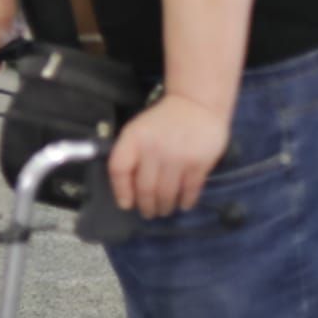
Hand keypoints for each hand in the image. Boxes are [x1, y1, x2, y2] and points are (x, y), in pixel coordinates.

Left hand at [107, 94, 231, 218]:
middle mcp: (153, 149)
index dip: (120, 190)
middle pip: (144, 188)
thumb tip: (126, 188)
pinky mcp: (199, 164)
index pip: (119, 169)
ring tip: (164, 210)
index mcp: (133, 138)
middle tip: (148, 212)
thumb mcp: (138, 130)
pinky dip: (185, 202)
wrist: (196, 104)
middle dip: (145, 206)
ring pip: (166, 194)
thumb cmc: (163, 120)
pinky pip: (189, 191)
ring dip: (164, 207)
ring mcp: (177, 157)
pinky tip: (182, 204)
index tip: (126, 204)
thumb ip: (130, 154)